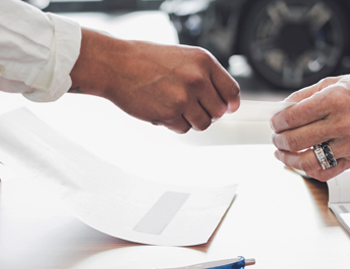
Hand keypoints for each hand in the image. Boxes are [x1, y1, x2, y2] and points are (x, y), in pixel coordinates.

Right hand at [70, 29, 240, 133]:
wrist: (117, 64)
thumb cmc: (146, 60)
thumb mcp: (183, 57)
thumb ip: (205, 76)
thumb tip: (226, 101)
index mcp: (204, 62)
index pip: (232, 91)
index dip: (230, 103)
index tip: (227, 108)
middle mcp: (197, 79)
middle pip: (219, 112)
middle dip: (207, 112)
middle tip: (192, 106)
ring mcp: (184, 98)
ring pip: (203, 124)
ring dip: (192, 120)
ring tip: (176, 107)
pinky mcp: (169, 114)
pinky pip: (183, 129)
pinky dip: (175, 124)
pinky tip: (163, 109)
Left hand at [270, 73, 349, 180]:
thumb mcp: (333, 82)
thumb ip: (304, 96)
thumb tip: (282, 109)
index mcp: (334, 100)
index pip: (292, 117)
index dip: (277, 122)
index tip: (275, 122)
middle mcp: (341, 124)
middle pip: (296, 140)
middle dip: (278, 140)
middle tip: (276, 137)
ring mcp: (348, 144)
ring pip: (306, 161)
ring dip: (288, 159)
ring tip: (282, 153)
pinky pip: (324, 172)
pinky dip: (308, 170)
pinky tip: (301, 162)